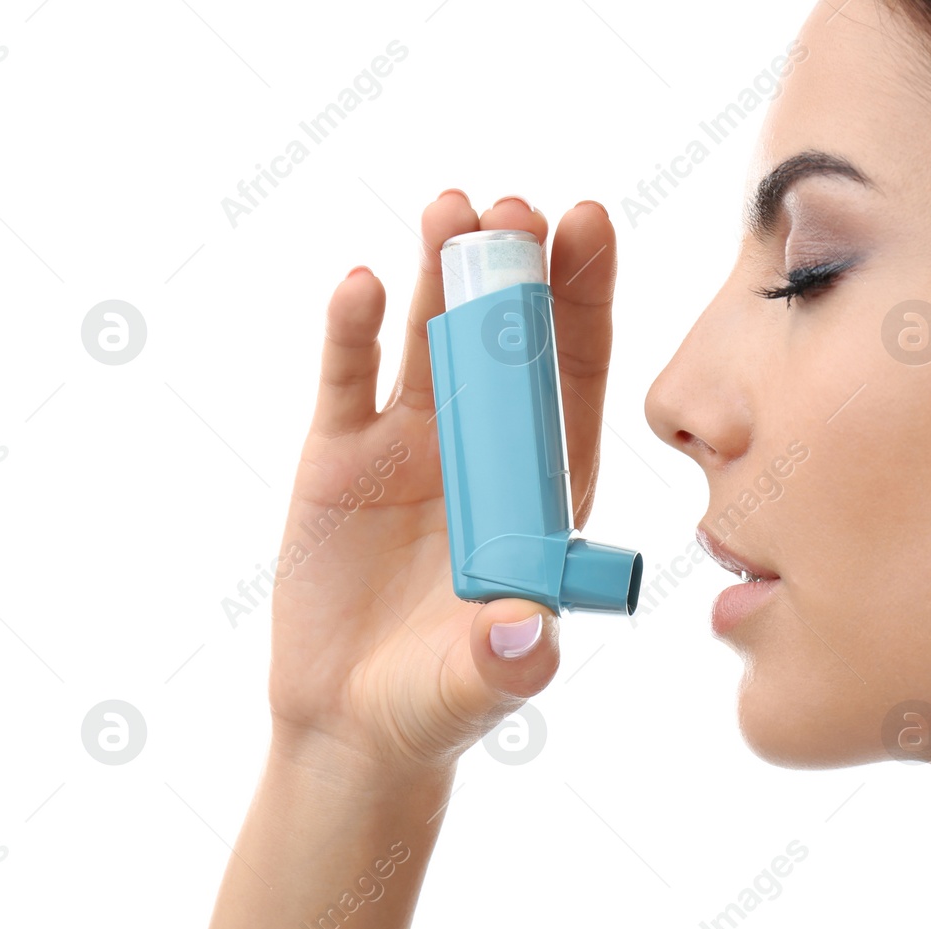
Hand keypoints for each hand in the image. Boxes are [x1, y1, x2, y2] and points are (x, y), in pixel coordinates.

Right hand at [266, 191, 617, 769]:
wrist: (353, 721)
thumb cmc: (440, 700)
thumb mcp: (480, 684)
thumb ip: (504, 660)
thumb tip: (523, 636)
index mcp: (541, 485)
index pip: (574, 378)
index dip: (585, 301)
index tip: (591, 224)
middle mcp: (484, 450)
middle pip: (507, 342)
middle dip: (517, 273)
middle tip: (518, 206)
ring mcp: (410, 445)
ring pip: (430, 340)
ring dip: (441, 275)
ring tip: (450, 208)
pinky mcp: (339, 455)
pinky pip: (348, 380)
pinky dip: (351, 331)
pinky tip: (359, 283)